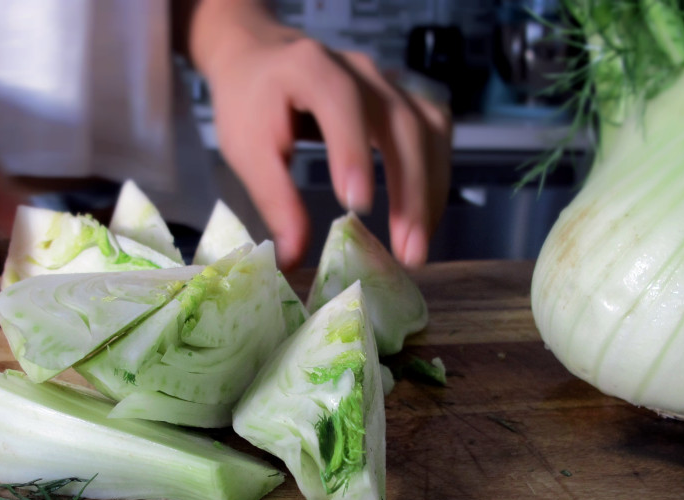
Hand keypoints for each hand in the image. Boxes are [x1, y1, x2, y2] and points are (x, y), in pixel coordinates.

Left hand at [187, 0, 450, 269]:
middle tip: (407, 250)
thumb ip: (274, 199)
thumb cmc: (251, 102)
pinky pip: (435, 132)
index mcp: (311, 69)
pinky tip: (425, 214)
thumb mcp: (247, 149)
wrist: (263, 57)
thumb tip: (294, 258)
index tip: (357, 205)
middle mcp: (359, 70)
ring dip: (431, 190)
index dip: (354, 152)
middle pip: (402, 124)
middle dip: (410, 191)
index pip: (341, 104)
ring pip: (428, 131)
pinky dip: (436, 175)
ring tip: (418, 242)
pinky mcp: (404, 99)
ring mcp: (388, 83)